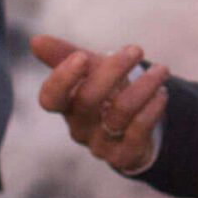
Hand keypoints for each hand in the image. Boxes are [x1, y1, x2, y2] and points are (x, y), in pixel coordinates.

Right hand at [30, 35, 169, 174]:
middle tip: (135, 50)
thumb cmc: (105, 92)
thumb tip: (35, 41)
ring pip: (119, 113)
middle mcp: (79, 127)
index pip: (51, 98)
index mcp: (65, 105)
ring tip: (162, 70)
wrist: (133, 129)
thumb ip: (64, 55)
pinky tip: (162, 93)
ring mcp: (101, 144)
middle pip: (87, 100)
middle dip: (112, 71)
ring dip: (144, 86)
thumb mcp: (88, 71)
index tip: (82, 56)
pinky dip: (153, 108)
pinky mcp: (124, 156)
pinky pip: (139, 131)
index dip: (62, 79)